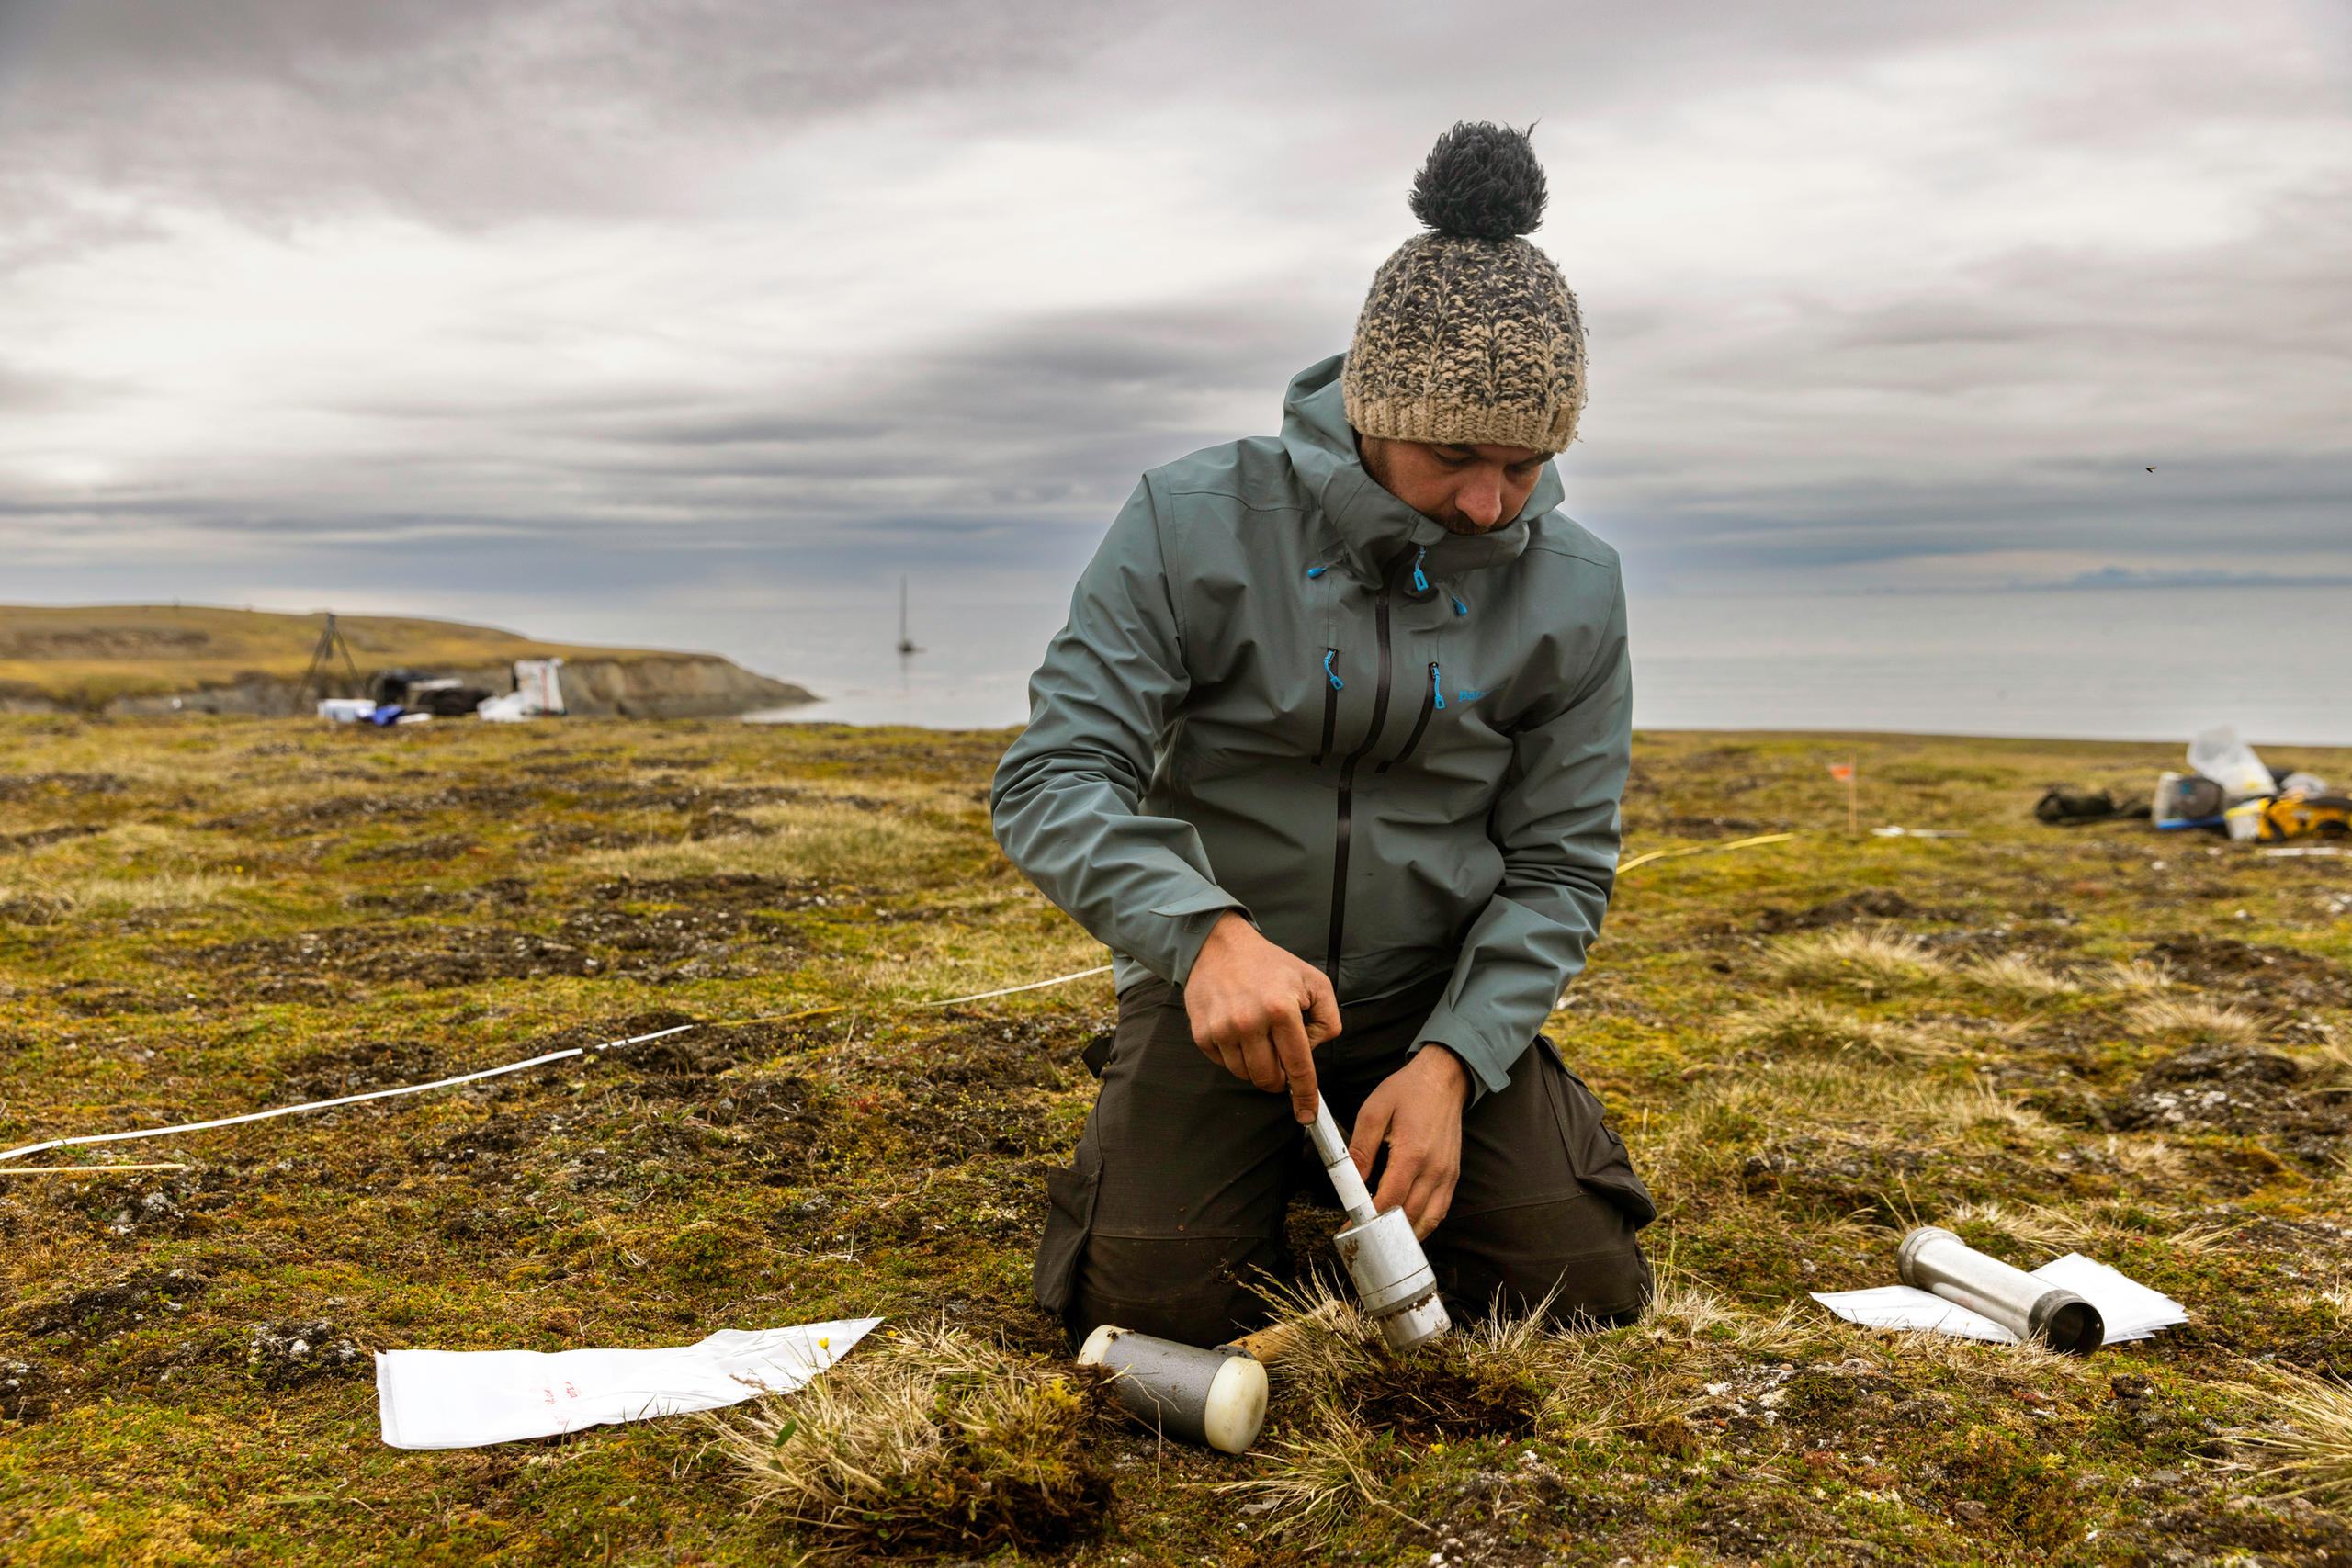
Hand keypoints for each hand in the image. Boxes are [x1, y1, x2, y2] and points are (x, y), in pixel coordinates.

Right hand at [1184, 912, 1340, 1121]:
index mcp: (1281, 1010)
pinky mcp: (1202, 1033)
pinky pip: (1223, 1063)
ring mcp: (1222, 1029)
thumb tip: (1313, 1052)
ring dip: (1256, 1066)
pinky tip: (1239, 1032)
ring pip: (1245, 1074)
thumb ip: (1328, 1019)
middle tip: (1281, 1062)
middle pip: (1268, 1078)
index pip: (1298, 1066)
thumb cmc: (1270, 965)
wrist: (1219, 946)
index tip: (1307, 1114)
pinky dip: (1235, 1056)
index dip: (1305, 1095)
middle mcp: (1249, 1022)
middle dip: (1279, 1079)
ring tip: (1259, 1037)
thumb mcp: (1314, 982)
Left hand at [1348, 1046, 1469, 1238]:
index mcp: (1412, 1153)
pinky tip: (1406, 1225)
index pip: (1389, 1199)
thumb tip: (1351, 1182)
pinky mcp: (1452, 1175)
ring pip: (1428, 1219)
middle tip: (1362, 1237)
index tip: (1350, 1226)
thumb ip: (1360, 1149)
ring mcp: (1447, 1174)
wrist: (1443, 1078)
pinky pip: (1440, 1210)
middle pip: (1408, 1215)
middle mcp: (1434, 1169)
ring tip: (1382, 1238)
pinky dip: (1424, 1223)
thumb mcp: (1374, 1111)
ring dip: (1405, 1233)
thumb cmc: (1407, 1091)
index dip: (1368, 1218)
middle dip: (1384, 1230)